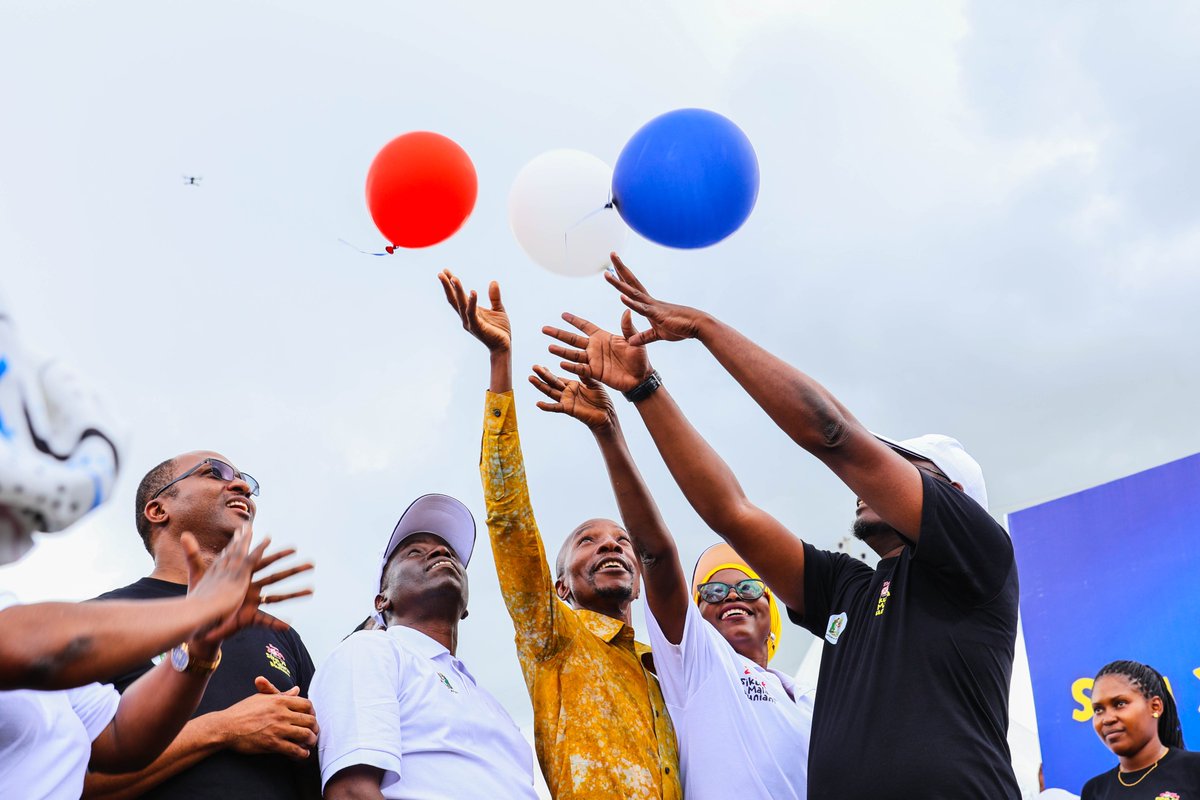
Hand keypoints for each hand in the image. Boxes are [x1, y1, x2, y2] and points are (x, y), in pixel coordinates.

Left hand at [185, 524, 313, 645]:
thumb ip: (192, 555)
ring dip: (295, 594)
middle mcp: (252, 589)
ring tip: (312, 591)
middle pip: (277, 576)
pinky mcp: (249, 617)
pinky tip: (290, 624)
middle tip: (312, 564)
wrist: (199, 619)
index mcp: (243, 577)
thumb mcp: (198, 575)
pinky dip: (277, 624)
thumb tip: (185, 535)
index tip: (293, 547)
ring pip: (278, 597)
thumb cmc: (202, 598)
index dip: (277, 554)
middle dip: (294, 570)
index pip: (263, 562)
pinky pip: (265, 621)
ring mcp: (252, 603)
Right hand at [218, 676, 318, 759]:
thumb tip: (297, 689)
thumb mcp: (262, 698)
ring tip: (310, 744)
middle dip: (315, 728)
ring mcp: (278, 729)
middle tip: (314, 733)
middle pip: (310, 720)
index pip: (307, 705)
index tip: (311, 718)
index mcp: (280, 700)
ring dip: (311, 741)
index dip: (312, 712)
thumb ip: (281, 694)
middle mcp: (282, 714)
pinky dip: (302, 753)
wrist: (226, 727)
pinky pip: (294, 750)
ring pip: (305, 735)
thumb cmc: (242, 711)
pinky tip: (302, 754)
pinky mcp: (272, 744)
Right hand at [438, 269, 510, 351]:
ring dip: (457, 290)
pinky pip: (472, 312)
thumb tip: (493, 281)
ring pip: (461, 304)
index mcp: (470, 312)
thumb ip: (494, 297)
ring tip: (454, 277)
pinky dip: (472, 302)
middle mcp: (466, 317)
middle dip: (447, 286)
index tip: (446, 271)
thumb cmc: (500, 330)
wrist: (503, 347)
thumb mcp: (498, 309)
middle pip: (454, 299)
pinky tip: (473, 291)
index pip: (457, 296)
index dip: (452, 284)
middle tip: (441, 272)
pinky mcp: (477, 327)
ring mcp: (470, 322)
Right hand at [529, 365, 615, 430]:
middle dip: (542, 375)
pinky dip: (547, 406)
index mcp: (572, 385)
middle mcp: (567, 393)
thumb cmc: (601, 399)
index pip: (558, 378)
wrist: (606, 414)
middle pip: (552, 382)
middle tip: (533, 367)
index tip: (540, 366)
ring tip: (531, 378)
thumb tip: (578, 363)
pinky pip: (556, 408)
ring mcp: (566, 401)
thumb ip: (585, 374)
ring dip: (540, 386)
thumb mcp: (594, 383)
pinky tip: (538, 404)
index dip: (549, 372)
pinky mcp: (569, 409)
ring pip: (551, 392)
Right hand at [543, 310, 651, 392]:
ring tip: (549, 347)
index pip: (585, 326)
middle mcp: (594, 347)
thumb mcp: (634, 340)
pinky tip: (561, 363)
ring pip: (573, 354)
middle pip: (573, 339)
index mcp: (602, 337)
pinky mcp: (594, 373)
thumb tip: (627, 311)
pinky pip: (580, 368)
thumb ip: (627, 328)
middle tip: (544, 329)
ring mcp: (593, 360)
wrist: (640, 377)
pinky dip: (571, 366)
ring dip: (561, 351)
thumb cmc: (640, 357)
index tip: (562, 314)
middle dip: (559, 334)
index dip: (575, 320)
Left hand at [604, 252, 703, 345]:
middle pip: (631, 282)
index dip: (622, 278)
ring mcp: (652, 307)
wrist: (697, 326)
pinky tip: (621, 297)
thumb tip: (631, 342)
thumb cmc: (681, 328)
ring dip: (619, 284)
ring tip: (606, 274)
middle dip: (620, 268)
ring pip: (632, 293)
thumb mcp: (658, 335)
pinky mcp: (657, 315)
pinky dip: (631, 303)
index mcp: (649, 304)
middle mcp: (649, 301)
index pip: (632, 288)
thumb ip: (644, 337)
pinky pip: (642, 309)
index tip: (612, 268)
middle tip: (612, 253)